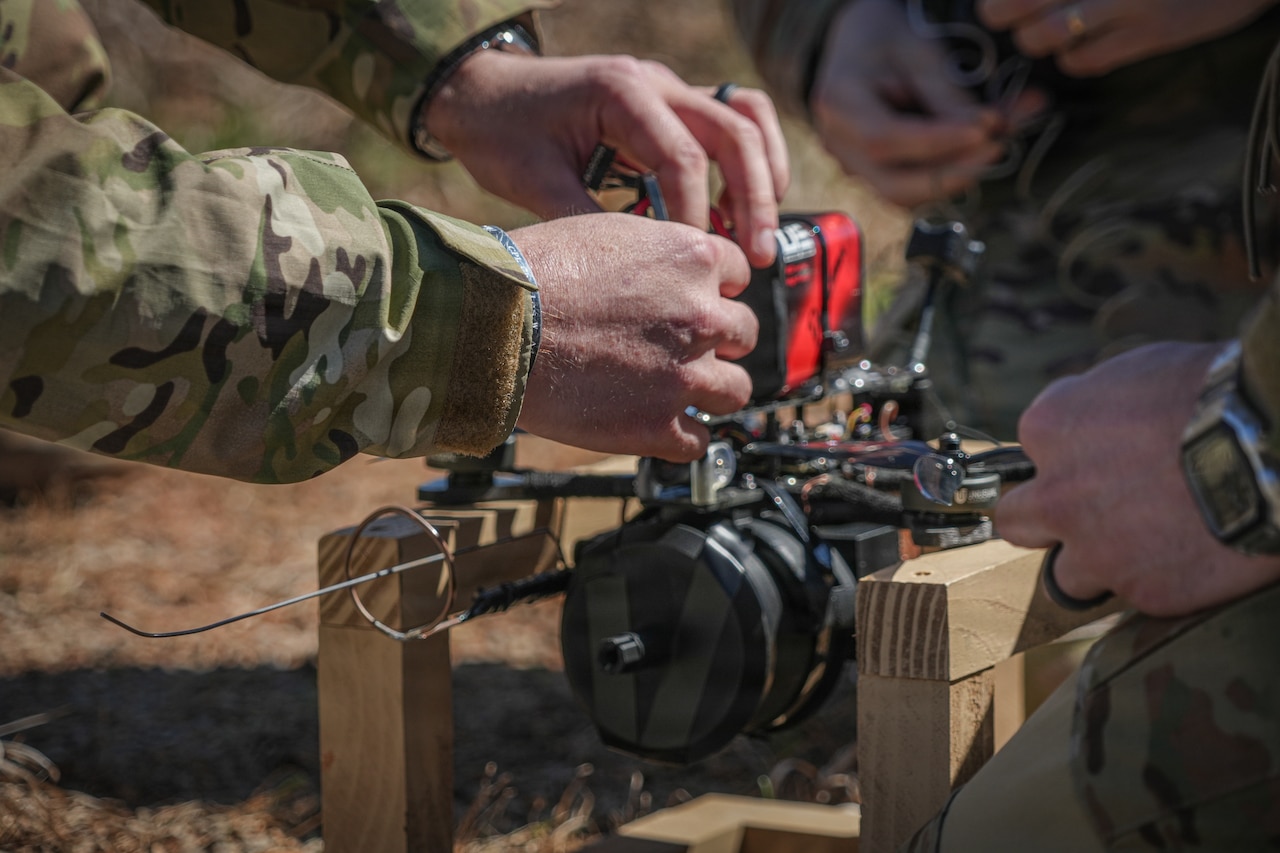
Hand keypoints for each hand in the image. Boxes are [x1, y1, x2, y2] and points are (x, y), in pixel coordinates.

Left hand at [425, 51, 788, 267]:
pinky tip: (732, 213)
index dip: (694, 217)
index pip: (684, 157)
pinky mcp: (669, 107)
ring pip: (747, 118)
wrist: (481, 90)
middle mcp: (654, 83)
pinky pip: (732, 122)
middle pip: (735, 131)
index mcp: (621, 92)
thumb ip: (583, 221)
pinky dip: (747, 163)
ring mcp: (667, 90)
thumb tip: (629, 279)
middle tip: (756, 256)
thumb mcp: (532, 181)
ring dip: (764, 174)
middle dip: (753, 198)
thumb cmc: (500, 130)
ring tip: (760, 234)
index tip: (690, 263)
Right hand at [510, 213, 758, 461]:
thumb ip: (655, 252)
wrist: (495, 325)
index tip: (700, 301)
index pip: (739, 274)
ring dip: (712, 390)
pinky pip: (698, 442)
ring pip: (735, 391)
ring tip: (680, 390)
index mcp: (692, 259)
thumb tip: (668, 271)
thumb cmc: (534, 274)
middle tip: (687, 347)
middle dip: (718, 340)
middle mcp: (701, 315)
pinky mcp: (658, 425)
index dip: (716, 290)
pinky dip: (683, 436)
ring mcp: (684, 375)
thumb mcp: (608, 233)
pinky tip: (660, 425)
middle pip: (743, 333)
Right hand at [811, 0, 1043, 208]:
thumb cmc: (886, 38)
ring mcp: (852, 164)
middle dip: (950, 174)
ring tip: (995, 144)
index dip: (938, 142)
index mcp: (839, 104)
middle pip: (892, 185)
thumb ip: (947, 94)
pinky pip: (911, 186)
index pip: (885, 139)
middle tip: (996, 148)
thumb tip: (989, 130)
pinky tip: (977, 150)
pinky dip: (947, 173)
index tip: (984, 131)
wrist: (858, 40)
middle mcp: (839, 144)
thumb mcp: (918, 52)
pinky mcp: (872, 173)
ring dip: (955, 177)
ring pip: (905, 194)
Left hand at [977, 0, 1278, 76]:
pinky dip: (1074, 59)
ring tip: (1049, 31)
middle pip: (1012, 6)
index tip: (1000, 5)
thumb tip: (1014, 4)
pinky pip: (1083, 62)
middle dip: (1002, 13)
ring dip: (1036, 39)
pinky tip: (1087, 46)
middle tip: (1008, 15)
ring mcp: (1128, 2)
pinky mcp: (1151, 34)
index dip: (1000, 1)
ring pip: (1042, 37)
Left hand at [997, 342, 1279, 615]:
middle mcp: (1057, 497)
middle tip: (1082, 514)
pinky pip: (1137, 595)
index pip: (1031, 448)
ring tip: (1145, 547)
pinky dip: (1159, 581)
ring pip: (1068, 574)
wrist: (1272, 448)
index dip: (1066, 453)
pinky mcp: (1143, 593)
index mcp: (1050, 429)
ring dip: (1094, 563)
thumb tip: (1092, 418)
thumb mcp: (1138, 371)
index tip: (1097, 454)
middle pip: (1017, 520)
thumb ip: (1096, 403)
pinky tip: (1194, 558)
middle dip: (1043, 519)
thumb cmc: (1213, 393)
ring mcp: (1096, 551)